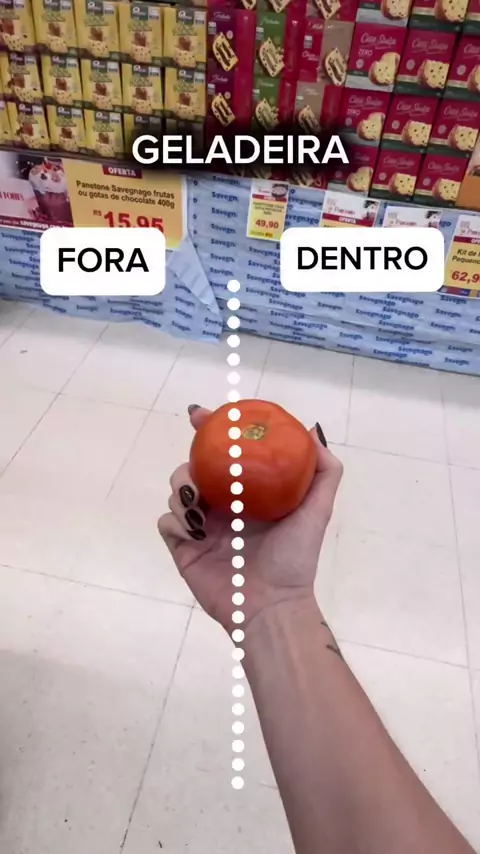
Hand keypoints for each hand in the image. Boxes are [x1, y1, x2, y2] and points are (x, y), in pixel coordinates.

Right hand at [158, 406, 342, 632]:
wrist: (270, 605)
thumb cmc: (294, 558)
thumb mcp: (318, 510)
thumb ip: (324, 471)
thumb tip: (312, 431)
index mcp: (248, 492)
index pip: (225, 453)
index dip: (211, 430)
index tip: (201, 416)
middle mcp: (222, 505)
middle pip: (195, 467)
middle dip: (191, 461)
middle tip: (199, 470)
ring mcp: (201, 526)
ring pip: (177, 490)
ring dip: (183, 491)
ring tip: (201, 507)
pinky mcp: (183, 547)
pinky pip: (167, 521)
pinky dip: (176, 520)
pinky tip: (196, 530)